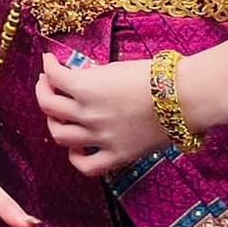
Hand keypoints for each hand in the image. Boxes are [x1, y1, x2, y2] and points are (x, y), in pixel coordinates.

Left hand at [35, 52, 166, 175]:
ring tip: (58, 113)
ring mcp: (101, 137)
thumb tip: (75, 79)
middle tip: (48, 84)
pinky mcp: (118, 155)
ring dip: (54, 121)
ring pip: (60, 135)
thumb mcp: (112, 68)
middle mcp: (88, 113)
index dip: (47, 66)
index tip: (50, 61)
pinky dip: (74, 156)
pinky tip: (76, 146)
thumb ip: (90, 77)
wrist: (184, 97)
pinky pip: (86, 165)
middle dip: (44, 92)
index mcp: (85, 87)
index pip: (53, 76)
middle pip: (49, 107)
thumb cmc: (152, 76)